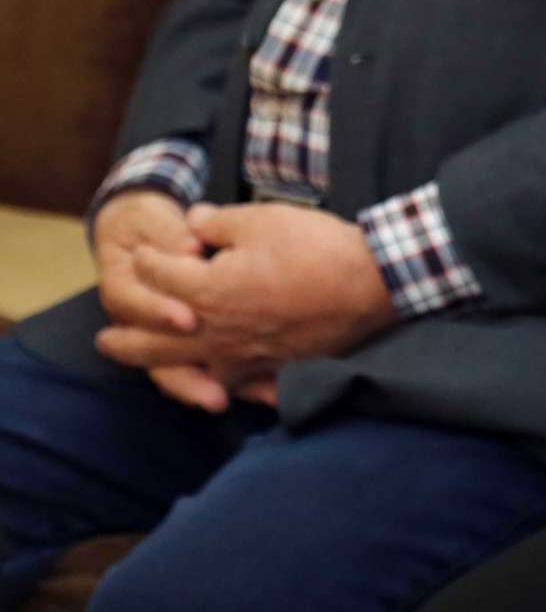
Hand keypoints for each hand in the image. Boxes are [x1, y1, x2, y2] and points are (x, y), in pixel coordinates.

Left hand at [95, 202, 396, 407]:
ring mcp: (244, 357)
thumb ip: (218, 222)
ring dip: (162, 370)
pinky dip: (224, 390)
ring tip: (149, 369)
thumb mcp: (264, 219)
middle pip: (156, 340)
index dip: (149, 259)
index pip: (160, 276)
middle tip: (104, 341)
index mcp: (208, 291)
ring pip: (190, 370)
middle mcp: (217, 332)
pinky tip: (220, 393)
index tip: (145, 252)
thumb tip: (193, 222)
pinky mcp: (274, 369)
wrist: (374, 283)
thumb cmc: (318, 248)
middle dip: (126, 338)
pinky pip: (238, 387)